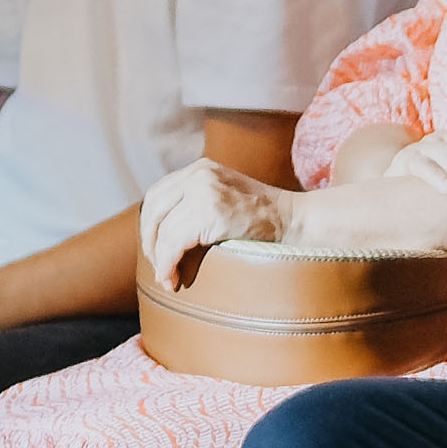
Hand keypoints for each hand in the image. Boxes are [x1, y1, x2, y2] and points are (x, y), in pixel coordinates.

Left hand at [137, 160, 293, 291]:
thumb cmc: (264, 222)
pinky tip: (172, 278)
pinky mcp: (210, 211)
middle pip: (153, 209)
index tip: (155, 251)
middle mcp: (199, 174)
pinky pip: (173, 241)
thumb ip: (196, 205)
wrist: (297, 221)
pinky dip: (168, 263)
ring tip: (167, 278)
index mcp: (200, 169)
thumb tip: (161, 237)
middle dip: (150, 243)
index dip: (149, 226)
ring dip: (159, 259)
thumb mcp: (226, 200)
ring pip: (162, 229)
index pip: (158, 195)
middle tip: (158, 268)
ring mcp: (204, 190)